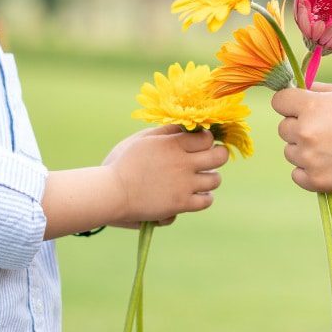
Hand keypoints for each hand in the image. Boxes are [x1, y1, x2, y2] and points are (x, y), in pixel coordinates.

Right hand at [103, 125, 228, 225]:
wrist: (111, 193)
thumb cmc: (122, 164)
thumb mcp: (142, 139)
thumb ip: (165, 131)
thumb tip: (185, 127)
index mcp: (173, 144)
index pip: (207, 138)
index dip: (207, 140)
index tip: (202, 143)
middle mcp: (183, 163)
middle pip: (219, 157)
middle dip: (218, 155)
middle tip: (211, 158)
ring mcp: (184, 185)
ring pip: (215, 180)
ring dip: (210, 178)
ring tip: (200, 178)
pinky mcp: (181, 204)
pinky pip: (206, 200)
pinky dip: (204, 197)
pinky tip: (196, 194)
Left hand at [271, 82, 331, 191]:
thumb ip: (312, 89)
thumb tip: (290, 89)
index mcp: (310, 106)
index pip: (278, 102)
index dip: (288, 105)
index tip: (298, 110)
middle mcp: (305, 131)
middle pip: (282, 129)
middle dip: (298, 129)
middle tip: (323, 132)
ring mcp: (309, 157)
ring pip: (289, 152)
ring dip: (304, 151)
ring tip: (329, 149)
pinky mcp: (314, 179)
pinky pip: (296, 174)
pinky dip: (308, 172)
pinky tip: (326, 164)